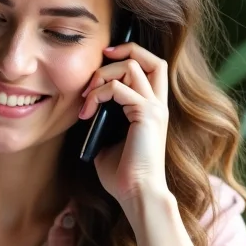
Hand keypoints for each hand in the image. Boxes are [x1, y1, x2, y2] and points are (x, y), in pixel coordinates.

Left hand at [79, 42, 169, 205]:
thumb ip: (102, 123)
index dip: (128, 57)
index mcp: (152, 110)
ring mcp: (155, 108)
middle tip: (97, 63)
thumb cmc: (123, 176)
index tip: (103, 61)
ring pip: (133, 66)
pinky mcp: (147, 114)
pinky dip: (98, 94)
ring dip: (103, 75)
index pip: (150, 68)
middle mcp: (158, 105)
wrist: (137, 194)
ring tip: (86, 96)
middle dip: (124, 51)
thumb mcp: (107, 143)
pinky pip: (118, 88)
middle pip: (151, 59)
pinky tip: (87, 112)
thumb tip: (86, 111)